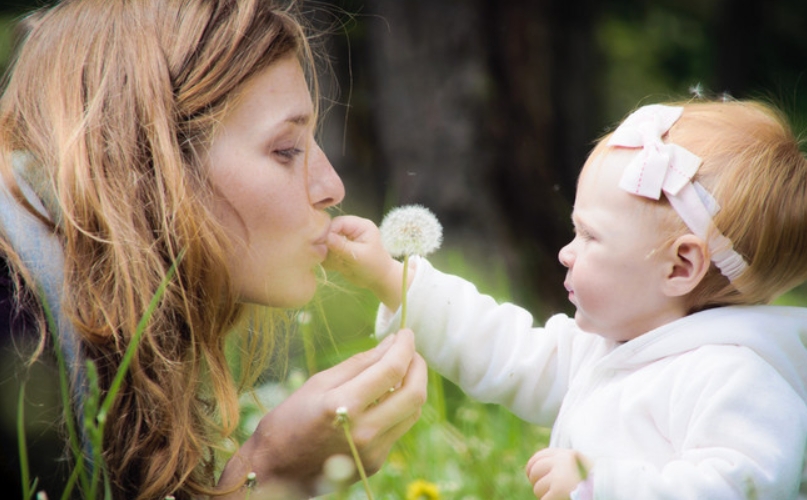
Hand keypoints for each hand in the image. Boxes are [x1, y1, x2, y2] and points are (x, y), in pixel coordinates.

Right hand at [217, 329, 426, 497]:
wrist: (274, 470)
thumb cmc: (289, 421)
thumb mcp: (318, 383)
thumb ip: (359, 363)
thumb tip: (391, 344)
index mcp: (343, 406)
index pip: (392, 369)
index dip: (405, 346)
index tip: (405, 333)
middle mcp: (363, 433)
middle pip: (414, 394)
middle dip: (418, 366)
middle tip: (410, 351)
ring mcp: (372, 452)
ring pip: (413, 412)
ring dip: (413, 386)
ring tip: (400, 370)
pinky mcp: (375, 464)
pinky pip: (399, 428)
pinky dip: (398, 408)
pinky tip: (384, 397)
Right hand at [324, 215, 404, 309]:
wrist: (377, 280)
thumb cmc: (374, 266)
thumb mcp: (359, 256)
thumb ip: (342, 246)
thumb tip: (326, 237)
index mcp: (360, 225)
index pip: (338, 222)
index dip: (328, 232)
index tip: (323, 246)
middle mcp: (351, 229)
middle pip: (329, 231)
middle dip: (329, 246)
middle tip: (335, 259)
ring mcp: (344, 239)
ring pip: (326, 243)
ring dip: (330, 256)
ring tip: (342, 264)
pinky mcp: (339, 249)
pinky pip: (326, 252)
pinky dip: (330, 261)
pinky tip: (339, 267)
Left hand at [526, 448, 590, 499]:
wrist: (610, 490)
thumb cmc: (595, 484)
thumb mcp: (579, 468)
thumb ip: (562, 465)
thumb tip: (534, 469)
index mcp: (566, 455)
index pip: (538, 458)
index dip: (532, 468)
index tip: (533, 476)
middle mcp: (562, 461)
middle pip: (535, 471)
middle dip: (538, 483)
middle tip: (547, 491)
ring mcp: (559, 476)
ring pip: (538, 488)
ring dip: (545, 496)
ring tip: (561, 496)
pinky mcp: (558, 490)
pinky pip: (543, 499)